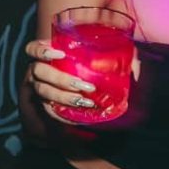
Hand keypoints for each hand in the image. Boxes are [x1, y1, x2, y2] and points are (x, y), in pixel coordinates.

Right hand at [22, 41, 138, 117]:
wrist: (76, 94)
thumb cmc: (88, 70)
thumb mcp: (100, 60)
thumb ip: (113, 56)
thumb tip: (136, 64)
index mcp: (48, 54)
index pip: (33, 49)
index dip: (41, 50)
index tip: (60, 54)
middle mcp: (38, 70)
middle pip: (40, 71)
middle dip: (61, 78)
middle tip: (83, 85)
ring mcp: (39, 88)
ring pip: (44, 92)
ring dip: (63, 96)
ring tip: (83, 101)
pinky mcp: (45, 106)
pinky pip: (49, 111)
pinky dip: (62, 115)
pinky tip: (77, 120)